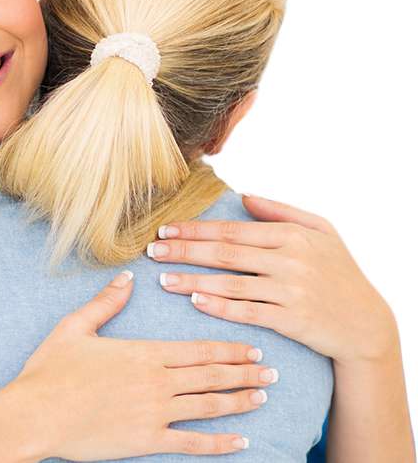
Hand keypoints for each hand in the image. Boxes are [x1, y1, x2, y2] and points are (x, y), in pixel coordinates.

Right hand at [14, 270, 273, 460]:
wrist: (36, 413)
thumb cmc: (52, 369)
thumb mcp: (76, 326)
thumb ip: (106, 302)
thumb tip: (127, 277)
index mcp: (144, 352)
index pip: (199, 349)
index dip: (230, 349)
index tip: (254, 349)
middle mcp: (157, 381)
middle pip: (212, 375)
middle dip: (245, 373)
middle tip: (272, 373)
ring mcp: (155, 412)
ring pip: (209, 406)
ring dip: (240, 401)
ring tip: (263, 397)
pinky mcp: (146, 440)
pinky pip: (191, 443)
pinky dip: (219, 442)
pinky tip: (241, 441)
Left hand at [148, 194, 397, 364]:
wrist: (365, 322)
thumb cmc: (338, 271)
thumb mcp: (320, 231)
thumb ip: (281, 211)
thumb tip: (243, 196)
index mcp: (292, 236)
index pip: (233, 230)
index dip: (196, 229)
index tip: (166, 229)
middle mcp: (290, 261)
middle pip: (225, 254)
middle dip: (184, 251)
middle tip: (153, 251)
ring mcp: (290, 291)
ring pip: (230, 284)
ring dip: (192, 281)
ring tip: (163, 279)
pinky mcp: (291, 321)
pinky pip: (248, 312)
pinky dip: (219, 307)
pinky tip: (195, 301)